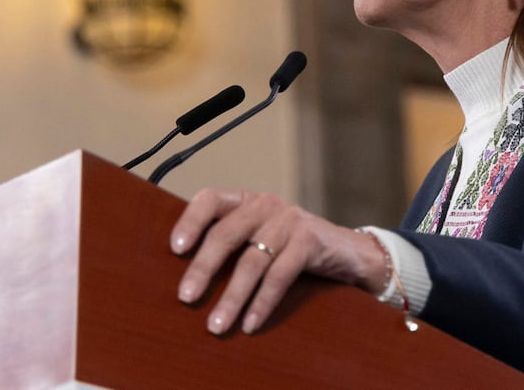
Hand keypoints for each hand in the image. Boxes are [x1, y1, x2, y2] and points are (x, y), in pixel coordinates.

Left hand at [170, 188, 388, 334]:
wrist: (348, 252)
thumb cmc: (291, 248)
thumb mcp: (260, 237)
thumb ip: (232, 244)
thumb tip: (188, 276)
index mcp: (246, 201)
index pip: (211, 199)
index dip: (190, 220)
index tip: (175, 248)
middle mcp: (265, 205)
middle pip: (226, 234)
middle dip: (204, 267)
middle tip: (186, 296)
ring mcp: (289, 221)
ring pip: (252, 260)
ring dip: (232, 296)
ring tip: (216, 323)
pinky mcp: (309, 241)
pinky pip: (280, 275)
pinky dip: (262, 302)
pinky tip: (250, 322)